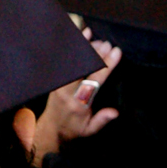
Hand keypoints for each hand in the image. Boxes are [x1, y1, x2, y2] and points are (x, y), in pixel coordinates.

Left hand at [14, 30, 121, 164]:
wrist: (51, 129)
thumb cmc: (74, 129)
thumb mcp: (89, 130)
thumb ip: (101, 120)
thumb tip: (115, 112)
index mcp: (79, 103)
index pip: (95, 81)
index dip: (106, 65)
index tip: (116, 52)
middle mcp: (68, 91)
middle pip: (83, 67)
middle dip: (96, 54)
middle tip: (107, 44)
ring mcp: (59, 84)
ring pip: (73, 62)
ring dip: (85, 50)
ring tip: (98, 41)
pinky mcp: (55, 79)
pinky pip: (64, 62)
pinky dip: (71, 49)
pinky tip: (81, 37)